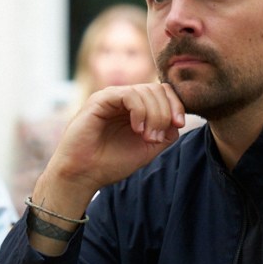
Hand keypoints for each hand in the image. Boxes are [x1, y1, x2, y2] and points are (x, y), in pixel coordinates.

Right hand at [27, 83, 184, 253]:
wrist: (83, 174)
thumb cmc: (110, 163)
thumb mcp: (147, 149)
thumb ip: (165, 134)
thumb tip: (179, 120)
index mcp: (136, 108)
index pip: (163, 92)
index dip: (176, 105)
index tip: (179, 124)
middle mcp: (124, 99)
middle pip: (158, 89)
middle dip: (165, 113)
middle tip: (157, 138)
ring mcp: (112, 97)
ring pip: (146, 91)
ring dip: (154, 116)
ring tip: (147, 137)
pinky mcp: (100, 100)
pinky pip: (129, 95)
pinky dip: (140, 111)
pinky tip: (137, 129)